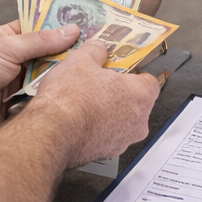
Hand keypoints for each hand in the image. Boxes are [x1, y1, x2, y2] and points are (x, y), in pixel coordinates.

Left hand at [0, 21, 83, 144]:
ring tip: (95, 75)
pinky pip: (42, 104)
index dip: (63, 27)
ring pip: (48, 81)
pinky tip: (75, 99)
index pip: (41, 28)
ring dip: (64, 80)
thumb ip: (40, 41)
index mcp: (8, 40)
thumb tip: (71, 31)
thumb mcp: (6, 48)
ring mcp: (17, 87)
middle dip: (70, 55)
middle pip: (49, 56)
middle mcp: (15, 62)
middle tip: (101, 52)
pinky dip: (54, 102)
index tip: (90, 26)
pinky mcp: (19, 110)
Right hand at [26, 39, 158, 167]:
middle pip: (136, 103)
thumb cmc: (71, 99)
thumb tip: (97, 49)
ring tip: (84, 101)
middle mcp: (138, 122)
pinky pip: (106, 136)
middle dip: (119, 93)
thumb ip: (95, 51)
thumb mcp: (80, 60)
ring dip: (108, 112)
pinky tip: (78, 119)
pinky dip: (96, 128)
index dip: (134, 73)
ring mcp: (122, 141)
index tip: (121, 69)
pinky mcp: (105, 152)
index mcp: (140, 95)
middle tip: (99, 83)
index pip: (150, 81)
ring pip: (121, 122)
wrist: (51, 133)